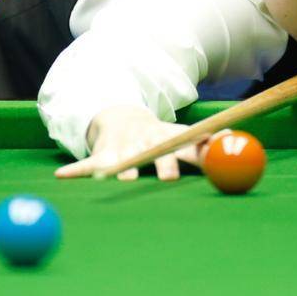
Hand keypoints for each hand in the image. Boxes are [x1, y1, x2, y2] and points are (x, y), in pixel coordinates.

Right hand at [54, 105, 206, 181]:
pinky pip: (87, 165)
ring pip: (124, 162)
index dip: (197, 154)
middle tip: (170, 176)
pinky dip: (76, 172)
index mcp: (167, 139)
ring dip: (123, 170)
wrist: (122, 117)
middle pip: (157, 154)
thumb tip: (234, 139)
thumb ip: (205, 144)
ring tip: (123, 178)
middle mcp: (146, 142)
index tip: (207, 160)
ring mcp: (122, 147)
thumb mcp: (181, 136)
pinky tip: (63, 177)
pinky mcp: (101, 154)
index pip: (185, 146)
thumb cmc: (158, 136)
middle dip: (163, 164)